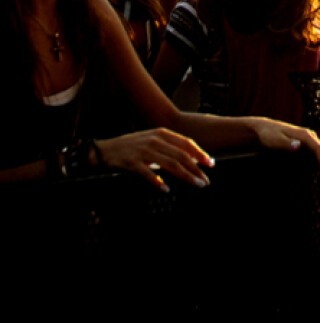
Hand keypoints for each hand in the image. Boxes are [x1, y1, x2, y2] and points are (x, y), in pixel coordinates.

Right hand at [95, 129, 213, 192]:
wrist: (105, 150)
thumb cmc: (132, 146)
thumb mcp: (152, 140)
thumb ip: (170, 146)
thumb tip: (192, 158)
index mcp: (161, 133)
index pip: (186, 143)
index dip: (200, 153)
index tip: (210, 163)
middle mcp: (155, 140)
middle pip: (181, 155)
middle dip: (196, 168)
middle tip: (205, 180)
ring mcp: (143, 151)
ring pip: (170, 164)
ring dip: (185, 175)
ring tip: (195, 184)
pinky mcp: (132, 162)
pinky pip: (148, 173)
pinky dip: (158, 181)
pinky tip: (165, 188)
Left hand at [251, 119, 319, 190]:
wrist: (263, 127)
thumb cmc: (268, 134)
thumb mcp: (275, 139)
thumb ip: (287, 143)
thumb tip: (298, 145)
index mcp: (304, 135)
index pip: (319, 150)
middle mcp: (309, 136)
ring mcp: (308, 139)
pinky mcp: (305, 143)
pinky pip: (318, 153)